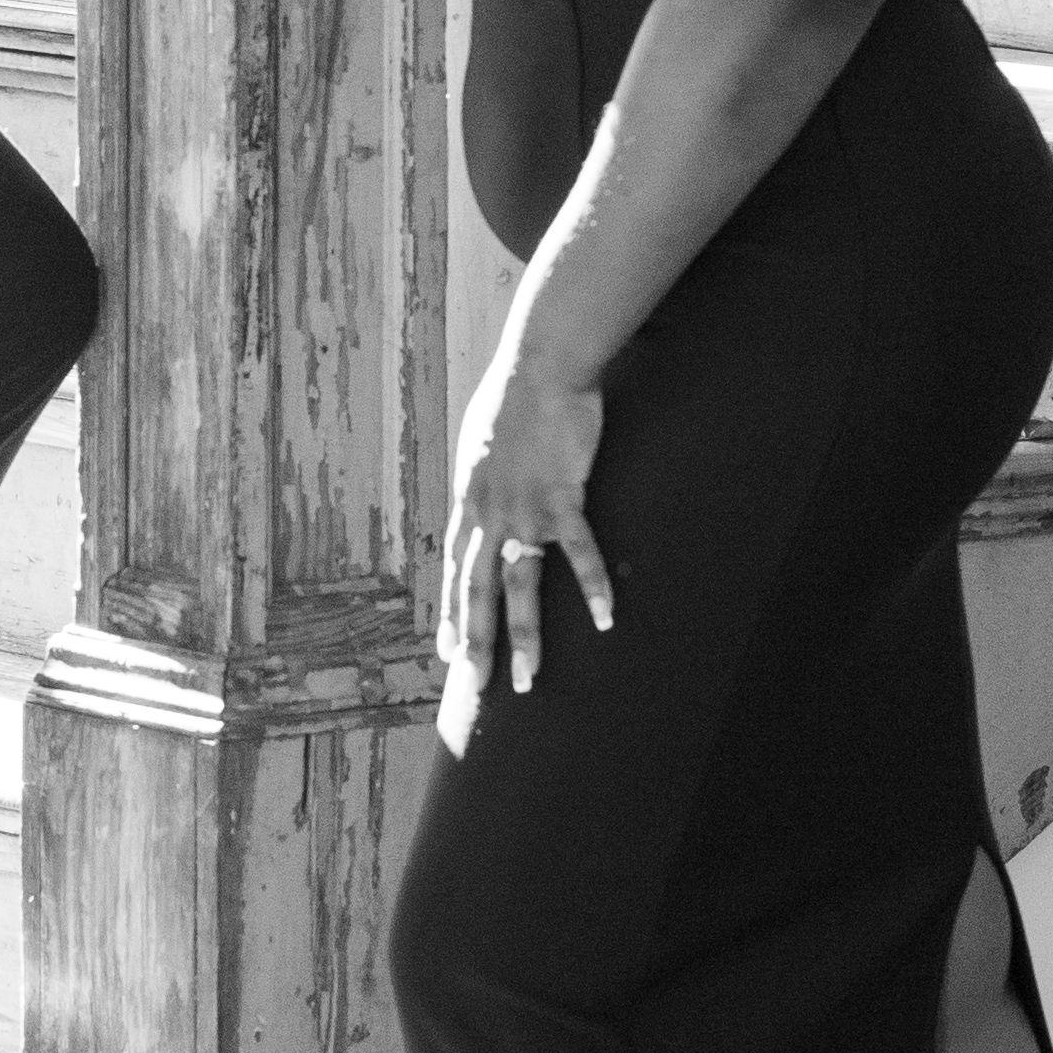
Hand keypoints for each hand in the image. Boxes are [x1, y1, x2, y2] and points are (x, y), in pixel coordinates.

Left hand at [437, 335, 613, 755]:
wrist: (540, 365)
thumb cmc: (516, 394)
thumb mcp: (483, 439)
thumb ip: (485, 472)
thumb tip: (485, 483)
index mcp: (469, 500)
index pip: (453, 569)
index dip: (450, 612)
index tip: (446, 652)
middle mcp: (488, 513)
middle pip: (477, 591)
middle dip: (476, 643)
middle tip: (477, 687)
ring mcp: (523, 509)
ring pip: (518, 587)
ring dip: (526, 637)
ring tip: (532, 680)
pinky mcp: (561, 497)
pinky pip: (578, 553)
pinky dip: (594, 586)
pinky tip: (606, 619)